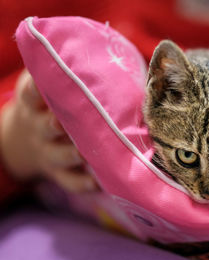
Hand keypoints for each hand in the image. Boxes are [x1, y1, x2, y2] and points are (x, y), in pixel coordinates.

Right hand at [0, 70, 96, 192]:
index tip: (48, 84)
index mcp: (36, 103)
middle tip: (64, 123)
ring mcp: (49, 152)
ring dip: (70, 154)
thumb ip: (64, 74)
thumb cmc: (47, 106)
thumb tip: (106, 50)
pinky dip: (82, 184)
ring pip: (58, 155)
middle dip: (54, 125)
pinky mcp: (58, 172)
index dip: (37, 89)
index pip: (31, 94)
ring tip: (84, 154)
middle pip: (45, 126)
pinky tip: (98, 184)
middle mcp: (41, 128)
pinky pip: (69, 181)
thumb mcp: (43, 88)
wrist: (25, 142)